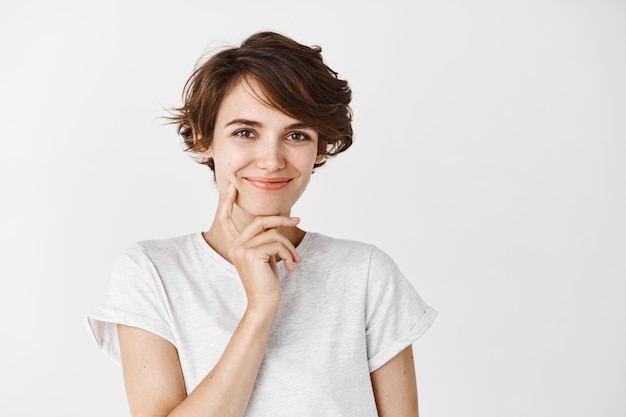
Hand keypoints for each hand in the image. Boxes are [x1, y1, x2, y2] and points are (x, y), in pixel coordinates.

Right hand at [216, 183, 300, 309]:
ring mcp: (241, 249)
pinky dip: (288, 253)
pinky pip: (276, 243)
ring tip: (295, 259)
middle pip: (259, 220)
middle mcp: (234, 245)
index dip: (227, 202)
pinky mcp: (252, 254)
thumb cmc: (266, 280)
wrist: (264, 303)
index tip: (231, 186)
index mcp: (234, 244)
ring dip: (289, 245)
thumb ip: (265, 238)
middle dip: (281, 219)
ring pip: (272, 233)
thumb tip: (277, 222)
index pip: (226, 218)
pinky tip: (290, 266)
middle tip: (298, 219)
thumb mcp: (264, 255)